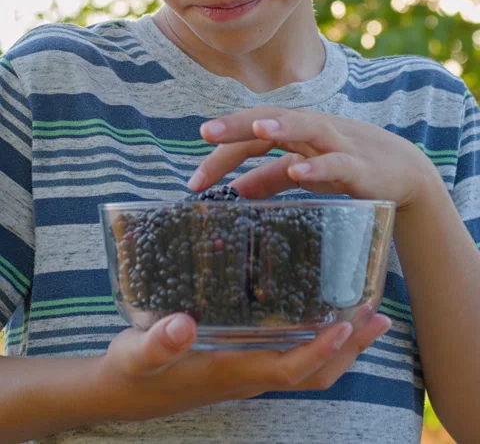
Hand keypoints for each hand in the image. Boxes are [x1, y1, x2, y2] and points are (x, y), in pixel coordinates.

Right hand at [96, 309, 391, 420]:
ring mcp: (248, 373)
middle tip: (378, 316)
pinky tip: (317, 314)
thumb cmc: (131, 371)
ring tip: (365, 315)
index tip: (346, 325)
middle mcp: (249, 377)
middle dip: (350, 350)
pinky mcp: (242, 365)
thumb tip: (182, 326)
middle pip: (314, 374)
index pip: (289, 369)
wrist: (120, 392)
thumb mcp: (136, 352)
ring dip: (341, 347)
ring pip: (308, 369)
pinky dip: (316, 342)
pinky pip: (292, 359)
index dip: (320, 351)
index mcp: (232, 372)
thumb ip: (158, 342)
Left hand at [189, 106, 435, 209]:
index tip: (194, 180)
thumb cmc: (344, 166)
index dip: (222, 151)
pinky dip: (318, 165)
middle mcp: (311, 129)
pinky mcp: (359, 166)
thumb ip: (270, 177)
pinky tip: (301, 169)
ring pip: (307, 127)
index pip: (250, 132)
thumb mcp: (302, 171)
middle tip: (206, 132)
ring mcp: (337, 144)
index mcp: (294, 130)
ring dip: (283, 126)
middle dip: (239, 124)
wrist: (402, 171)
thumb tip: (234, 190)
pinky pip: (337, 162)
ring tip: (258, 129)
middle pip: (271, 119)